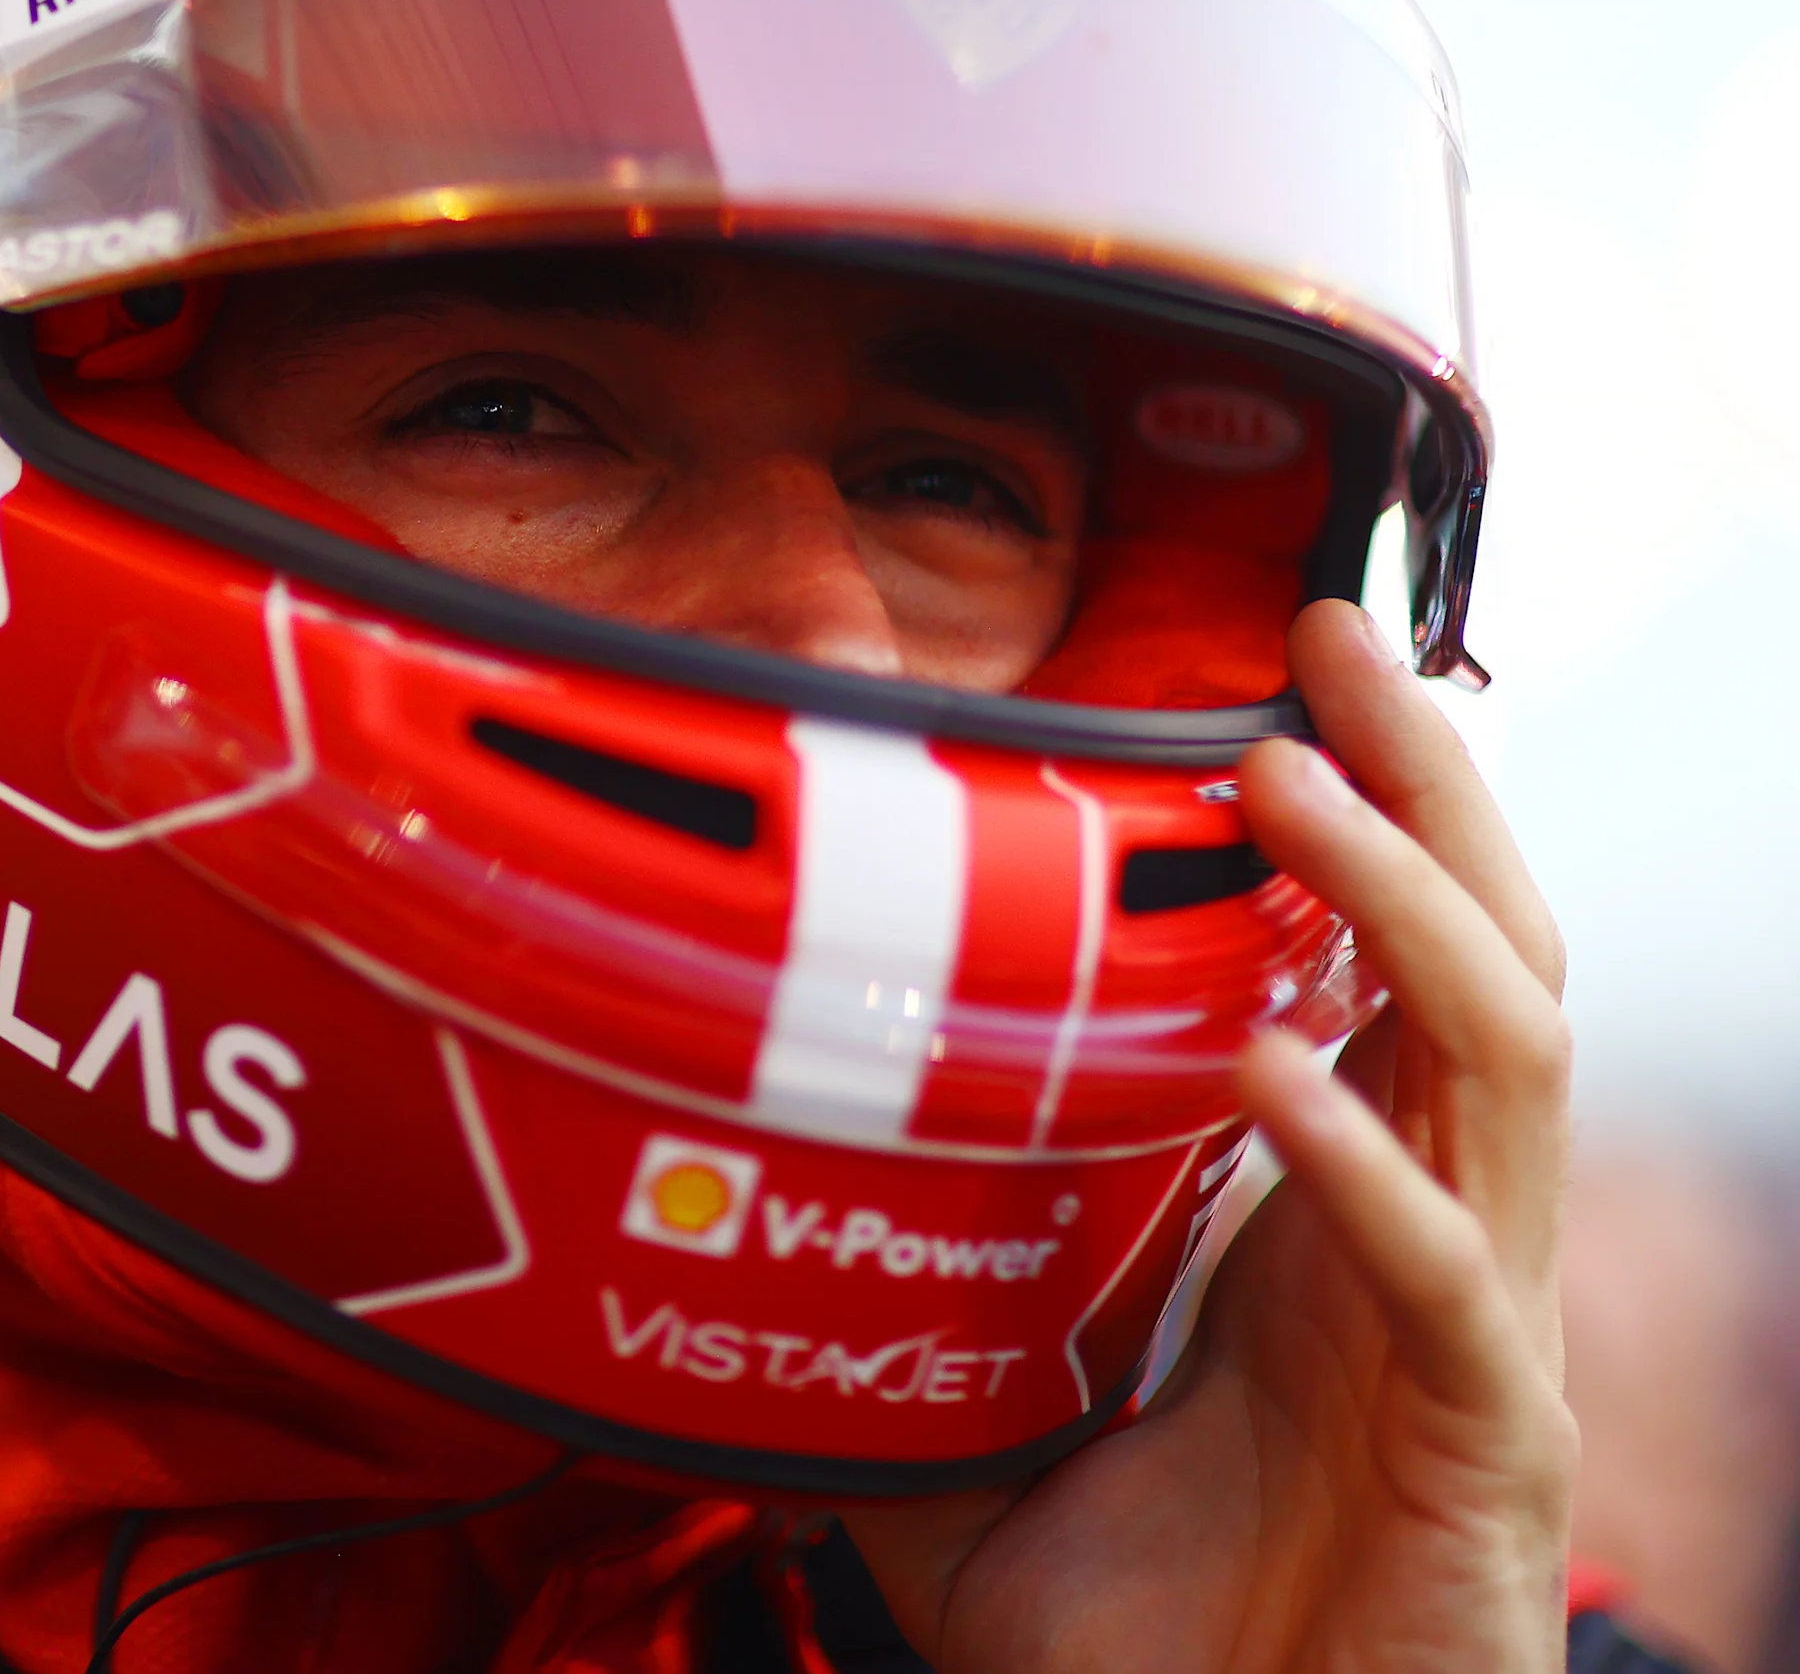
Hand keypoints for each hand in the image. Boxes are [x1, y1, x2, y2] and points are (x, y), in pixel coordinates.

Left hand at [841, 600, 1576, 1671]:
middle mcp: (1429, 1234)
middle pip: (1487, 951)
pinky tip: (1265, 1073)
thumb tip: (704, 1247)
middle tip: (1328, 632)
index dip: (1358, 823)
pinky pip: (1443, 1275)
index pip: (1383, 968)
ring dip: (1406, 900)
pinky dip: (1357, 1166)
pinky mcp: (1482, 1441)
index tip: (1255, 679)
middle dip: (1427, 781)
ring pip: (1501, 1055)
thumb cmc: (1156, 1641)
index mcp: (1334, 1213)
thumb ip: (882, 1336)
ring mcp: (1473, 1327)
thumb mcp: (973, 1451)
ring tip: (1289, 777)